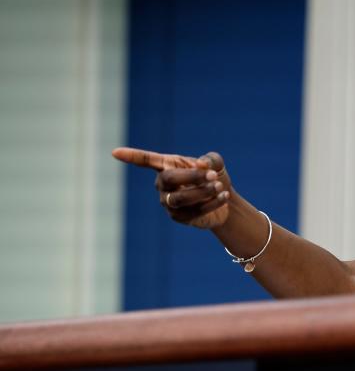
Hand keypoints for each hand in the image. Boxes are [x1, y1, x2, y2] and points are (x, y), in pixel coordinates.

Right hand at [112, 147, 232, 228]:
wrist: (223, 197)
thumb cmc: (214, 175)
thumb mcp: (214, 163)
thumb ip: (210, 160)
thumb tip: (202, 165)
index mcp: (166, 166)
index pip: (146, 160)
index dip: (131, 156)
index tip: (114, 152)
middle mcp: (162, 185)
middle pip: (168, 179)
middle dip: (192, 176)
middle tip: (212, 174)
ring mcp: (168, 202)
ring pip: (180, 198)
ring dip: (202, 192)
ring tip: (219, 186)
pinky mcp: (179, 218)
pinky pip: (193, 211)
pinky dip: (211, 203)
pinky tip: (224, 196)